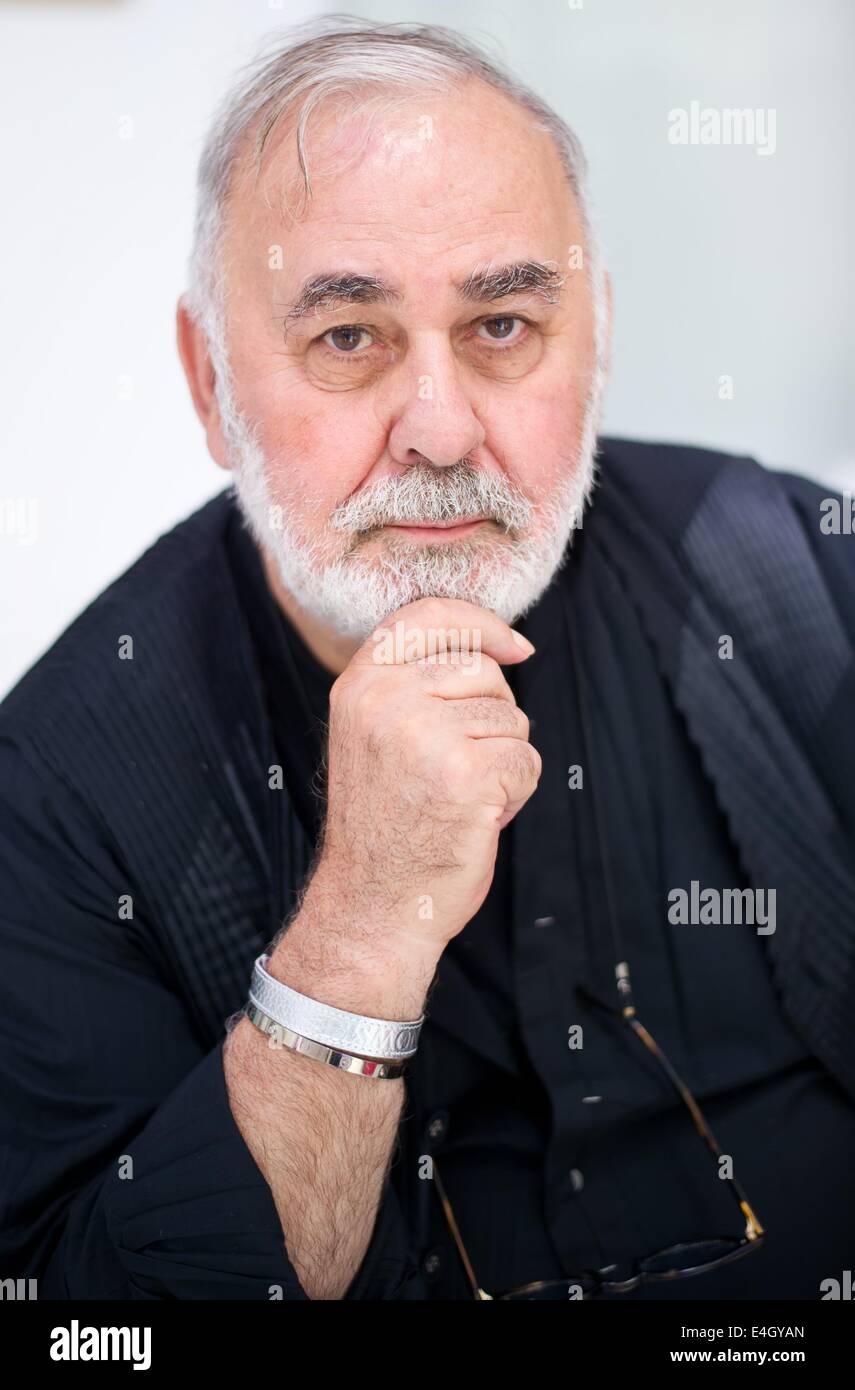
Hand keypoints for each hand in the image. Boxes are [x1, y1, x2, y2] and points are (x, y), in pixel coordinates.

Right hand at [305, 597, 540, 961]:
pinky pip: (526, 760)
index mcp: (361, 684)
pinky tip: (478, 817)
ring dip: (504, 761)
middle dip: (493, 717)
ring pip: (511, 719)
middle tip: (458, 768)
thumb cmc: (384, 825)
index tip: (515, 647)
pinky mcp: (464, 773)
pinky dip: (516, 792)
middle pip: (483, 670)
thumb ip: (415, 685)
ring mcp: (423, 734)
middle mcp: (386, 700)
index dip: (482, 623)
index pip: (430, 614)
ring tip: (461, 797)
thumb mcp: (375, 734)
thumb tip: (501, 649)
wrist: (371, 905)